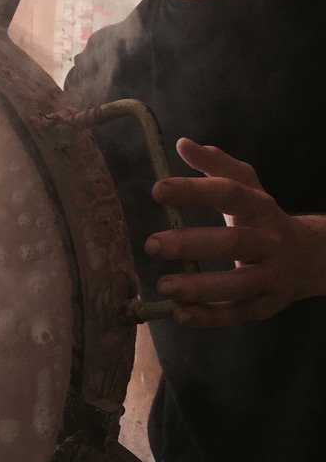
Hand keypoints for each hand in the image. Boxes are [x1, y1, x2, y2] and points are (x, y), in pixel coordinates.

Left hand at [145, 137, 325, 326]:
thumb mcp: (246, 186)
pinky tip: (179, 314)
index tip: (157, 189)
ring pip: (237, 284)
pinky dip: (208, 316)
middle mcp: (268, 241)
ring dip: (199, 286)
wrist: (310, 257)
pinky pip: (236, 314)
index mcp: (259, 207)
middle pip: (233, 242)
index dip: (194, 190)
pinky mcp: (265, 305)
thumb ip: (216, 165)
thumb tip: (183, 144)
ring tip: (162, 284)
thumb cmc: (261, 218)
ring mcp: (270, 276)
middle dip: (191, 244)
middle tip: (152, 244)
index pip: (229, 193)